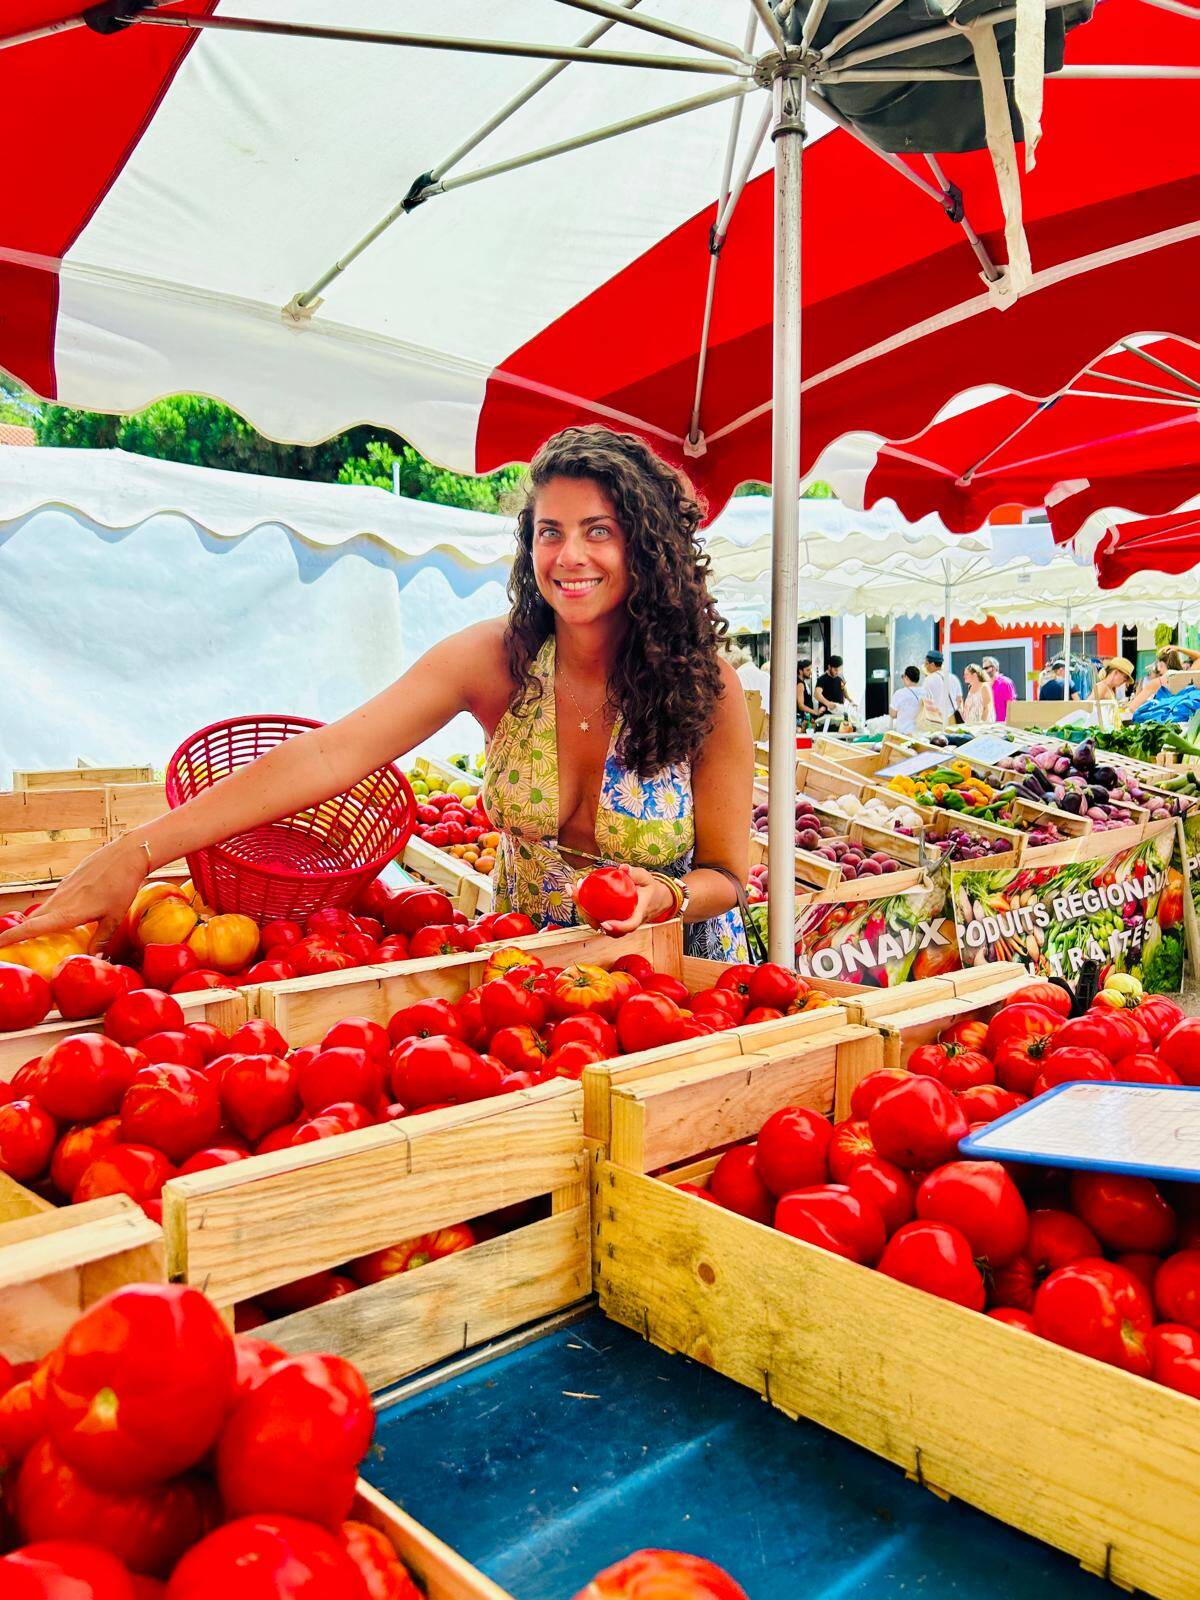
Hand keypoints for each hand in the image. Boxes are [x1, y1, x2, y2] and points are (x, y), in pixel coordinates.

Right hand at [0, 835, 151, 954]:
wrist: (126, 853)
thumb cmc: (122, 885)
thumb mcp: (115, 917)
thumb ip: (102, 939)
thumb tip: (95, 958)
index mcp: (68, 912)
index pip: (33, 928)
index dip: (13, 937)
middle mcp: (60, 900)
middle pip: (34, 920)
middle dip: (20, 933)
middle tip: (11, 946)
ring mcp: (63, 889)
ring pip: (44, 910)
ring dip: (37, 923)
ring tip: (35, 937)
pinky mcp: (68, 882)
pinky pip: (54, 901)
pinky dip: (51, 912)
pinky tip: (60, 917)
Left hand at [575, 866, 675, 936]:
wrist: (653, 900)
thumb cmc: (650, 890)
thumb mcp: (647, 879)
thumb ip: (636, 874)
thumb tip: (623, 868)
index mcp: (637, 916)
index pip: (628, 926)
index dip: (616, 927)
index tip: (605, 922)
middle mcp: (624, 924)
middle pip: (604, 926)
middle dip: (587, 913)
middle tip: (576, 894)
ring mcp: (615, 923)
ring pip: (596, 922)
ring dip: (581, 908)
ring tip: (573, 890)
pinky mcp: (608, 919)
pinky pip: (595, 916)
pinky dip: (584, 905)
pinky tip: (576, 891)